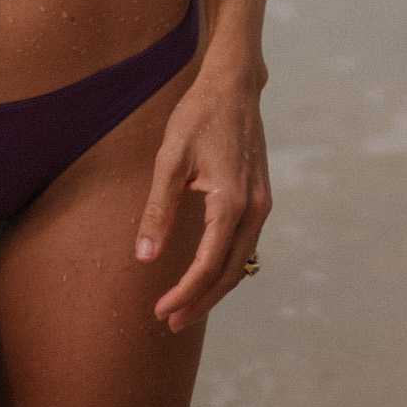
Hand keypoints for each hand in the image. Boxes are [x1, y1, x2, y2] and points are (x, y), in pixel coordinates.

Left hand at [133, 65, 270, 331]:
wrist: (234, 85)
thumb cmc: (197, 116)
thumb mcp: (169, 159)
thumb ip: (158, 210)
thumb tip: (144, 257)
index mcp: (230, 201)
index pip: (208, 265)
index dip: (184, 293)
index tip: (160, 311)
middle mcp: (253, 208)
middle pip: (229, 273)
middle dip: (200, 301)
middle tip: (170, 322)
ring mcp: (261, 203)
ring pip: (241, 262)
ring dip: (214, 287)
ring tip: (185, 306)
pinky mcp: (261, 197)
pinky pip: (245, 244)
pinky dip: (226, 266)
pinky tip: (206, 272)